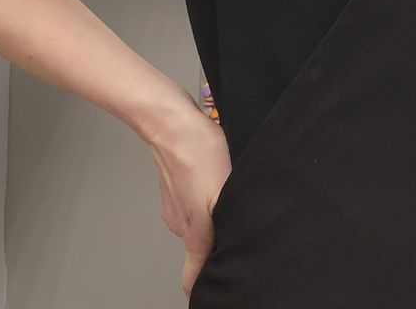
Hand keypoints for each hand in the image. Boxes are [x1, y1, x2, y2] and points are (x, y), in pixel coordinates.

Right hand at [143, 100, 231, 294]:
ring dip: (216, 217)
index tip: (218, 294)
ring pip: (201, 223)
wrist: (172, 124)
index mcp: (194, 233)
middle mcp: (181, 226)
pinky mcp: (177, 191)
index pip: (193, 278)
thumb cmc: (198, 152)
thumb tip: (234, 251)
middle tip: (243, 232)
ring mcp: (176, 208)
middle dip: (221, 245)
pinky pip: (196, 203)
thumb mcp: (224, 191)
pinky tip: (219, 180)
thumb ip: (226, 226)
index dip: (203, 291)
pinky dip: (208, 199)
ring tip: (234, 200)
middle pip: (202, 249)